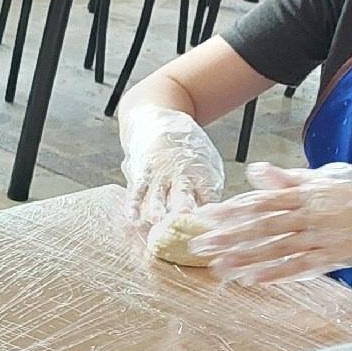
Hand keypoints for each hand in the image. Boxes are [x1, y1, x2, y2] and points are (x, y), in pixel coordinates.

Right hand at [120, 107, 224, 228]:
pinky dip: (134, 204)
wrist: (160, 120)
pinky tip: (134, 219)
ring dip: (158, 211)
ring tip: (158, 223)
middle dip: (185, 213)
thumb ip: (209, 190)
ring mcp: (160, 174)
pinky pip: (137, 190)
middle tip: (187, 228)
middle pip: (184, 199)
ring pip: (158, 197)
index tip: (212, 230)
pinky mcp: (142, 172)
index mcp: (203, 175)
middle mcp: (182, 176)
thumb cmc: (188, 149)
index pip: (209, 199)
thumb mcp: (208, 164)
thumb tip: (217, 215)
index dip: (210, 216)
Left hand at [190, 158, 351, 284]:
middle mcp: (311, 214)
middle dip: (229, 236)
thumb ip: (288, 179)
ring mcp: (323, 237)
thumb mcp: (324, 182)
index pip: (263, 201)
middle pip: (263, 226)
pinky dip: (277, 274)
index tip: (205, 216)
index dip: (233, 209)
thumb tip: (256, 169)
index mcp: (307, 193)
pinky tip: (253, 281)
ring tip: (218, 268)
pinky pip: (301, 267)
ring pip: (278, 248)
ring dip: (246, 259)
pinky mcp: (334, 258)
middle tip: (198, 246)